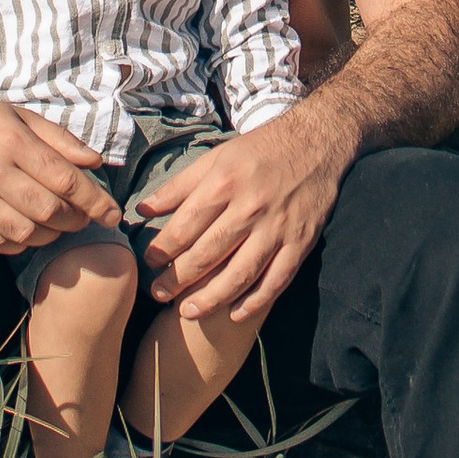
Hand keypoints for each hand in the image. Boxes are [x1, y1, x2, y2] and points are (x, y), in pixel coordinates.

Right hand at [0, 96, 113, 257]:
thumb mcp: (17, 115)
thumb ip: (58, 138)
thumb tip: (95, 163)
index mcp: (10, 140)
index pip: (65, 180)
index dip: (95, 202)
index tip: (113, 215)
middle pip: (49, 211)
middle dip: (76, 220)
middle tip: (83, 218)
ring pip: (26, 233)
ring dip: (50, 234)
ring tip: (56, 224)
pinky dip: (20, 243)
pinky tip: (26, 230)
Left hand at [131, 103, 353, 326]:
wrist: (316, 142)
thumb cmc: (260, 150)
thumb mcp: (216, 157)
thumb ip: (179, 186)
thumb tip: (142, 209)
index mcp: (225, 183)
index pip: (185, 225)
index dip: (162, 249)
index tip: (148, 263)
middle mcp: (250, 207)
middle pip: (208, 253)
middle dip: (178, 279)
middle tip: (157, 294)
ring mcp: (278, 228)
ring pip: (240, 274)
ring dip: (211, 298)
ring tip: (187, 312)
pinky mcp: (301, 242)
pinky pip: (277, 280)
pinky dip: (255, 301)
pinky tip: (234, 314)